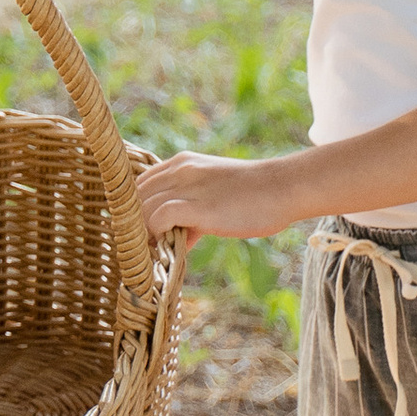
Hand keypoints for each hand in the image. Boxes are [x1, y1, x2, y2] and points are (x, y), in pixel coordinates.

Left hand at [133, 145, 298, 247]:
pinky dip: (155, 235)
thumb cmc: (255, 195)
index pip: (139, 184)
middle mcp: (179, 169)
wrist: (283, 188)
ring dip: (142, 233)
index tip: (143, 231)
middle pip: (134, 196)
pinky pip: (158, 218)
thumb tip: (177, 236)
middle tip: (145, 247)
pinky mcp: (199, 207)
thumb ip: (192, 211)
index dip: (135, 209)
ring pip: (141, 208)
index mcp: (181, 163)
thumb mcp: (215, 195)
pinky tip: (168, 247)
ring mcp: (188, 186)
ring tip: (155, 252)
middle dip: (133, 223)